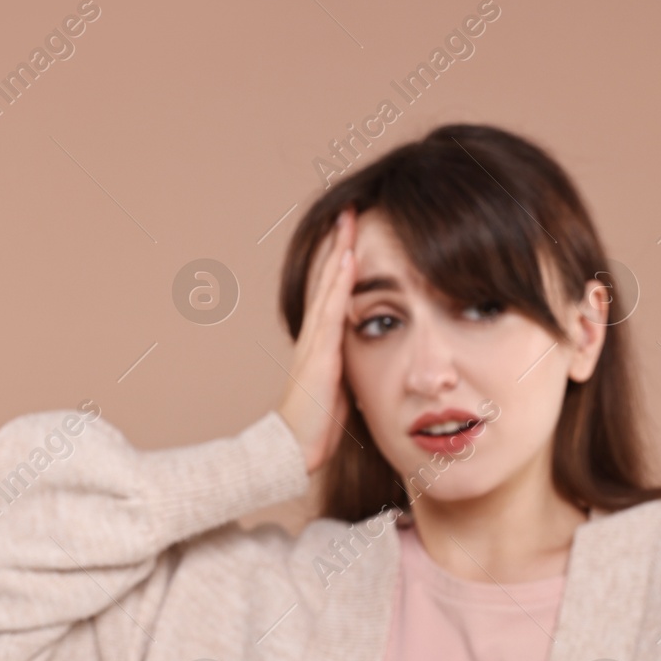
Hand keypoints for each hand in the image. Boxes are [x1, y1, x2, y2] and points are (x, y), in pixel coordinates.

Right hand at [277, 206, 357, 474]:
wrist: (292, 449)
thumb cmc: (316, 427)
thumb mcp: (340, 389)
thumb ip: (348, 369)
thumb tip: (368, 360)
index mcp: (320, 344)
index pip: (333, 294)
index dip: (341, 263)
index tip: (352, 234)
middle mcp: (314, 336)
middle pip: (326, 280)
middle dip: (338, 245)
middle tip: (349, 210)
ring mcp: (314, 343)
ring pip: (327, 287)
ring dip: (338, 252)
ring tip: (348, 220)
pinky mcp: (320, 354)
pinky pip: (331, 311)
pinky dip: (338, 283)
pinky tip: (347, 259)